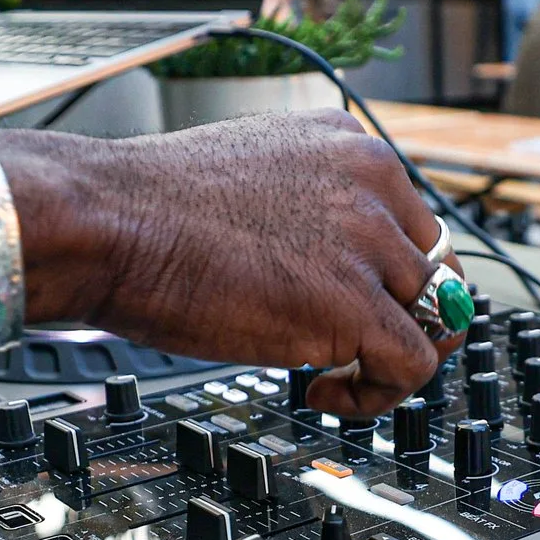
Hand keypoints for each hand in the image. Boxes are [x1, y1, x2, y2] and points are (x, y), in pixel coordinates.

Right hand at [13, 109, 453, 419]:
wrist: (106, 222)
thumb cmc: (145, 209)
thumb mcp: (251, 174)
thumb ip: (302, 202)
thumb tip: (317, 255)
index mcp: (347, 144)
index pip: (412, 220)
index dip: (388, 275)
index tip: (353, 304)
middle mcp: (370, 183)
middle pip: (433, 269)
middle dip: (399, 316)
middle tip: (355, 348)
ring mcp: (368, 242)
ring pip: (432, 319)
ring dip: (386, 359)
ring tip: (331, 375)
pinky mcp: (355, 305)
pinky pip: (412, 367)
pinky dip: (379, 395)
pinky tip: (322, 391)